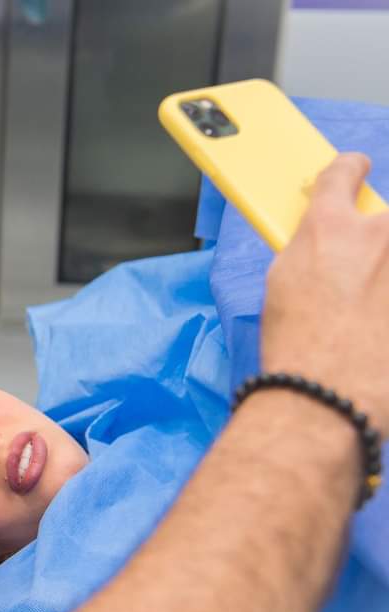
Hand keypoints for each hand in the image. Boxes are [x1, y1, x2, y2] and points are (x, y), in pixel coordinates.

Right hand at [262, 153, 388, 430]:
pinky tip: (377, 329)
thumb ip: (310, 247)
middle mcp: (380, 236)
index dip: (348, 170)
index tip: (355, 169)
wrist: (331, 394)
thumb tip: (324, 238)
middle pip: (387, 218)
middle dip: (379, 237)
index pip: (342, 173)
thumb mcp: (282, 283)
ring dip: (383, 280)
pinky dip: (388, 311)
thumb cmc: (299, 347)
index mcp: (330, 229)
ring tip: (371, 313)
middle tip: (367, 271)